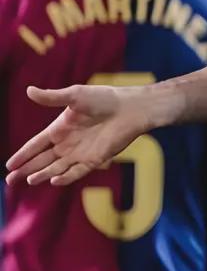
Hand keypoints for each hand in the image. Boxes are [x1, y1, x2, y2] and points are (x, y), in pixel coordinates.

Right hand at [5, 85, 151, 186]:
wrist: (130, 108)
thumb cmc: (104, 98)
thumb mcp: (76, 95)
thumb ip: (52, 97)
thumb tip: (29, 90)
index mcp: (60, 128)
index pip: (36, 145)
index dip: (23, 155)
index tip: (9, 165)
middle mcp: (68, 143)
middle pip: (42, 160)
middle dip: (26, 170)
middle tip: (9, 180)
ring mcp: (81, 153)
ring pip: (56, 168)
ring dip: (43, 174)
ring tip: (29, 180)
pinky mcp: (95, 159)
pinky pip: (77, 172)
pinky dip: (65, 177)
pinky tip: (53, 180)